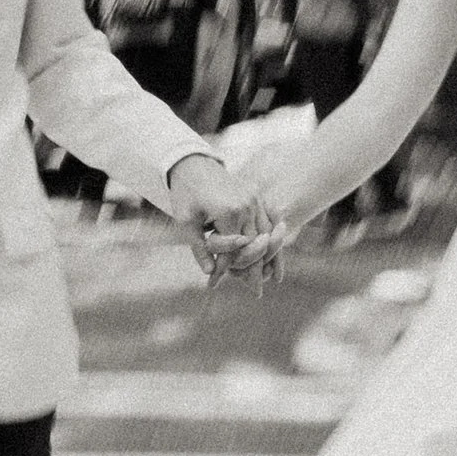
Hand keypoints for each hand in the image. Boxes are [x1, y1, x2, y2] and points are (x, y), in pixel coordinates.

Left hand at [166, 152, 286, 284]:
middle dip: (255, 270)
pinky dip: (270, 240)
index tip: (219, 286)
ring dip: (267, 257)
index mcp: (228, 212)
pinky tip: (271, 255)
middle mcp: (247, 205)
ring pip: (266, 234)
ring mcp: (254, 199)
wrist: (192, 163)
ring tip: (269, 279)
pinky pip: (267, 221)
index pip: (234, 250)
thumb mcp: (186, 222)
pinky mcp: (256, 195)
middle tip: (256, 292)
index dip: (226, 270)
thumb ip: (200, 248)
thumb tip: (211, 272)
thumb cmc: (185, 194)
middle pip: (255, 245)